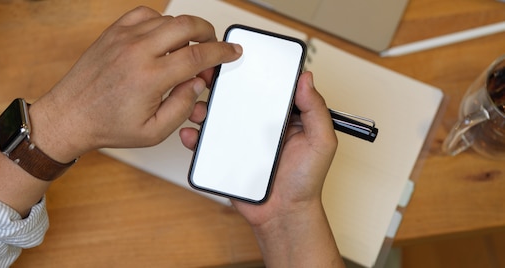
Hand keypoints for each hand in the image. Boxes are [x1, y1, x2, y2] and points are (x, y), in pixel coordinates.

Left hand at [29, 6, 241, 162]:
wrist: (70, 116)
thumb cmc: (107, 125)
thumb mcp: (153, 131)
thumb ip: (182, 107)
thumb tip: (197, 83)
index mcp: (149, 78)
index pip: (198, 56)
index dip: (222, 53)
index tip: (232, 52)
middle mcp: (137, 52)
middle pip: (187, 26)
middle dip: (209, 33)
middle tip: (213, 47)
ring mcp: (123, 38)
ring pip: (168, 19)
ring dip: (186, 30)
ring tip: (186, 50)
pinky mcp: (113, 33)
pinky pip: (145, 14)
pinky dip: (161, 22)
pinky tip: (163, 38)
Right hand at [180, 71, 342, 265]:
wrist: (284, 214)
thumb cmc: (305, 181)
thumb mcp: (321, 142)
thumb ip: (316, 109)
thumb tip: (307, 78)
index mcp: (283, 116)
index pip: (266, 86)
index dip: (253, 71)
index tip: (239, 59)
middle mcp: (259, 124)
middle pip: (236, 97)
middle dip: (219, 86)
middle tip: (208, 78)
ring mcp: (240, 139)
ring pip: (217, 117)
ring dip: (202, 108)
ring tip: (198, 109)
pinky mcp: (225, 155)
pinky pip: (205, 142)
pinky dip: (194, 136)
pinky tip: (191, 133)